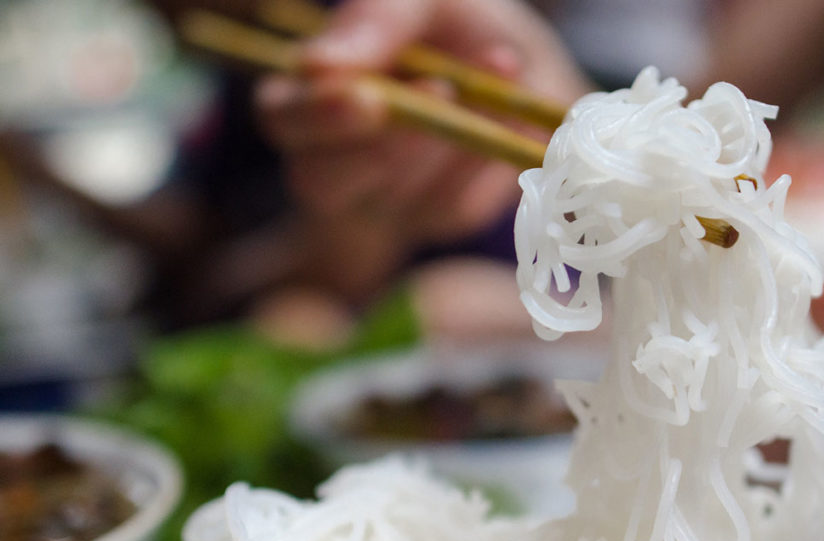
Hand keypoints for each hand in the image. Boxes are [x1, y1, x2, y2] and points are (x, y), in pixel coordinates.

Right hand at [256, 0, 589, 301]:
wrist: (526, 65)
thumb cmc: (452, 26)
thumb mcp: (422, 5)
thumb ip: (375, 23)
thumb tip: (317, 67)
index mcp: (306, 96)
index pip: (282, 119)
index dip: (317, 115)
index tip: (365, 96)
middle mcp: (331, 160)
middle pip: (319, 182)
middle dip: (380, 147)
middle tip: (441, 90)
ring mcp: (384, 200)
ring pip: (393, 198)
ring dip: (448, 137)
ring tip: (497, 62)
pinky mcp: (438, 219)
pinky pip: (450, 207)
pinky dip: (485, 157)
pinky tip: (509, 115)